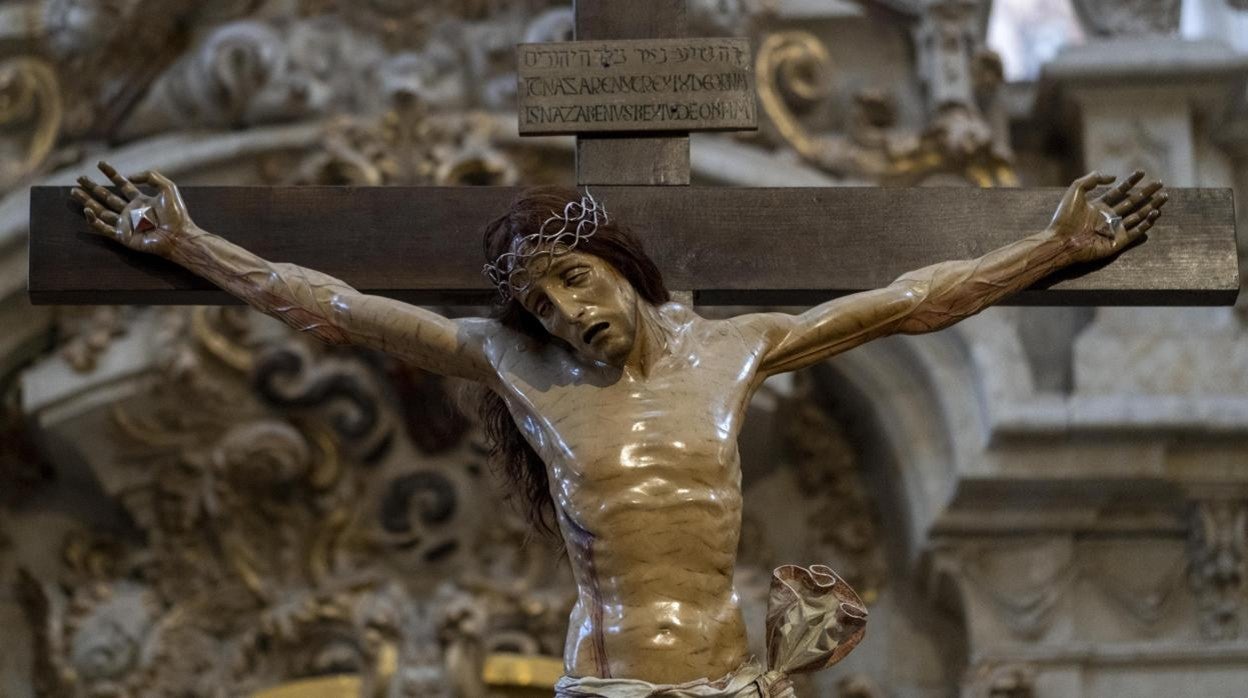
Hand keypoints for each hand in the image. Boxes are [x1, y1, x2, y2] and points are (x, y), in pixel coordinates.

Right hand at [70, 161, 195, 256]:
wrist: (178, 235)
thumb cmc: (176, 214)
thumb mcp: (167, 188)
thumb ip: (150, 176)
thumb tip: (129, 177)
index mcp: (142, 201)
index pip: (123, 185)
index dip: (111, 174)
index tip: (100, 163)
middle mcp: (131, 212)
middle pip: (107, 197)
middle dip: (93, 187)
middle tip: (79, 178)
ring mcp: (126, 224)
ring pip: (101, 211)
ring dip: (87, 202)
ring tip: (74, 191)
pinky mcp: (123, 236)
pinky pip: (104, 228)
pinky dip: (94, 220)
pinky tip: (86, 211)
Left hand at [1048, 170, 1166, 263]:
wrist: (1062, 240)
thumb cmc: (1065, 217)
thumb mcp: (1076, 190)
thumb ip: (1093, 179)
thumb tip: (1113, 177)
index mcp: (1099, 205)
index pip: (1119, 191)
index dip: (1131, 181)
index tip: (1142, 172)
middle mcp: (1108, 217)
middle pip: (1132, 202)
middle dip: (1146, 193)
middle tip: (1160, 183)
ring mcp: (1114, 229)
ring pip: (1137, 215)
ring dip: (1151, 206)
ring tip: (1163, 197)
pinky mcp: (1118, 242)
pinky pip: (1136, 231)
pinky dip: (1146, 223)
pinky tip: (1155, 213)